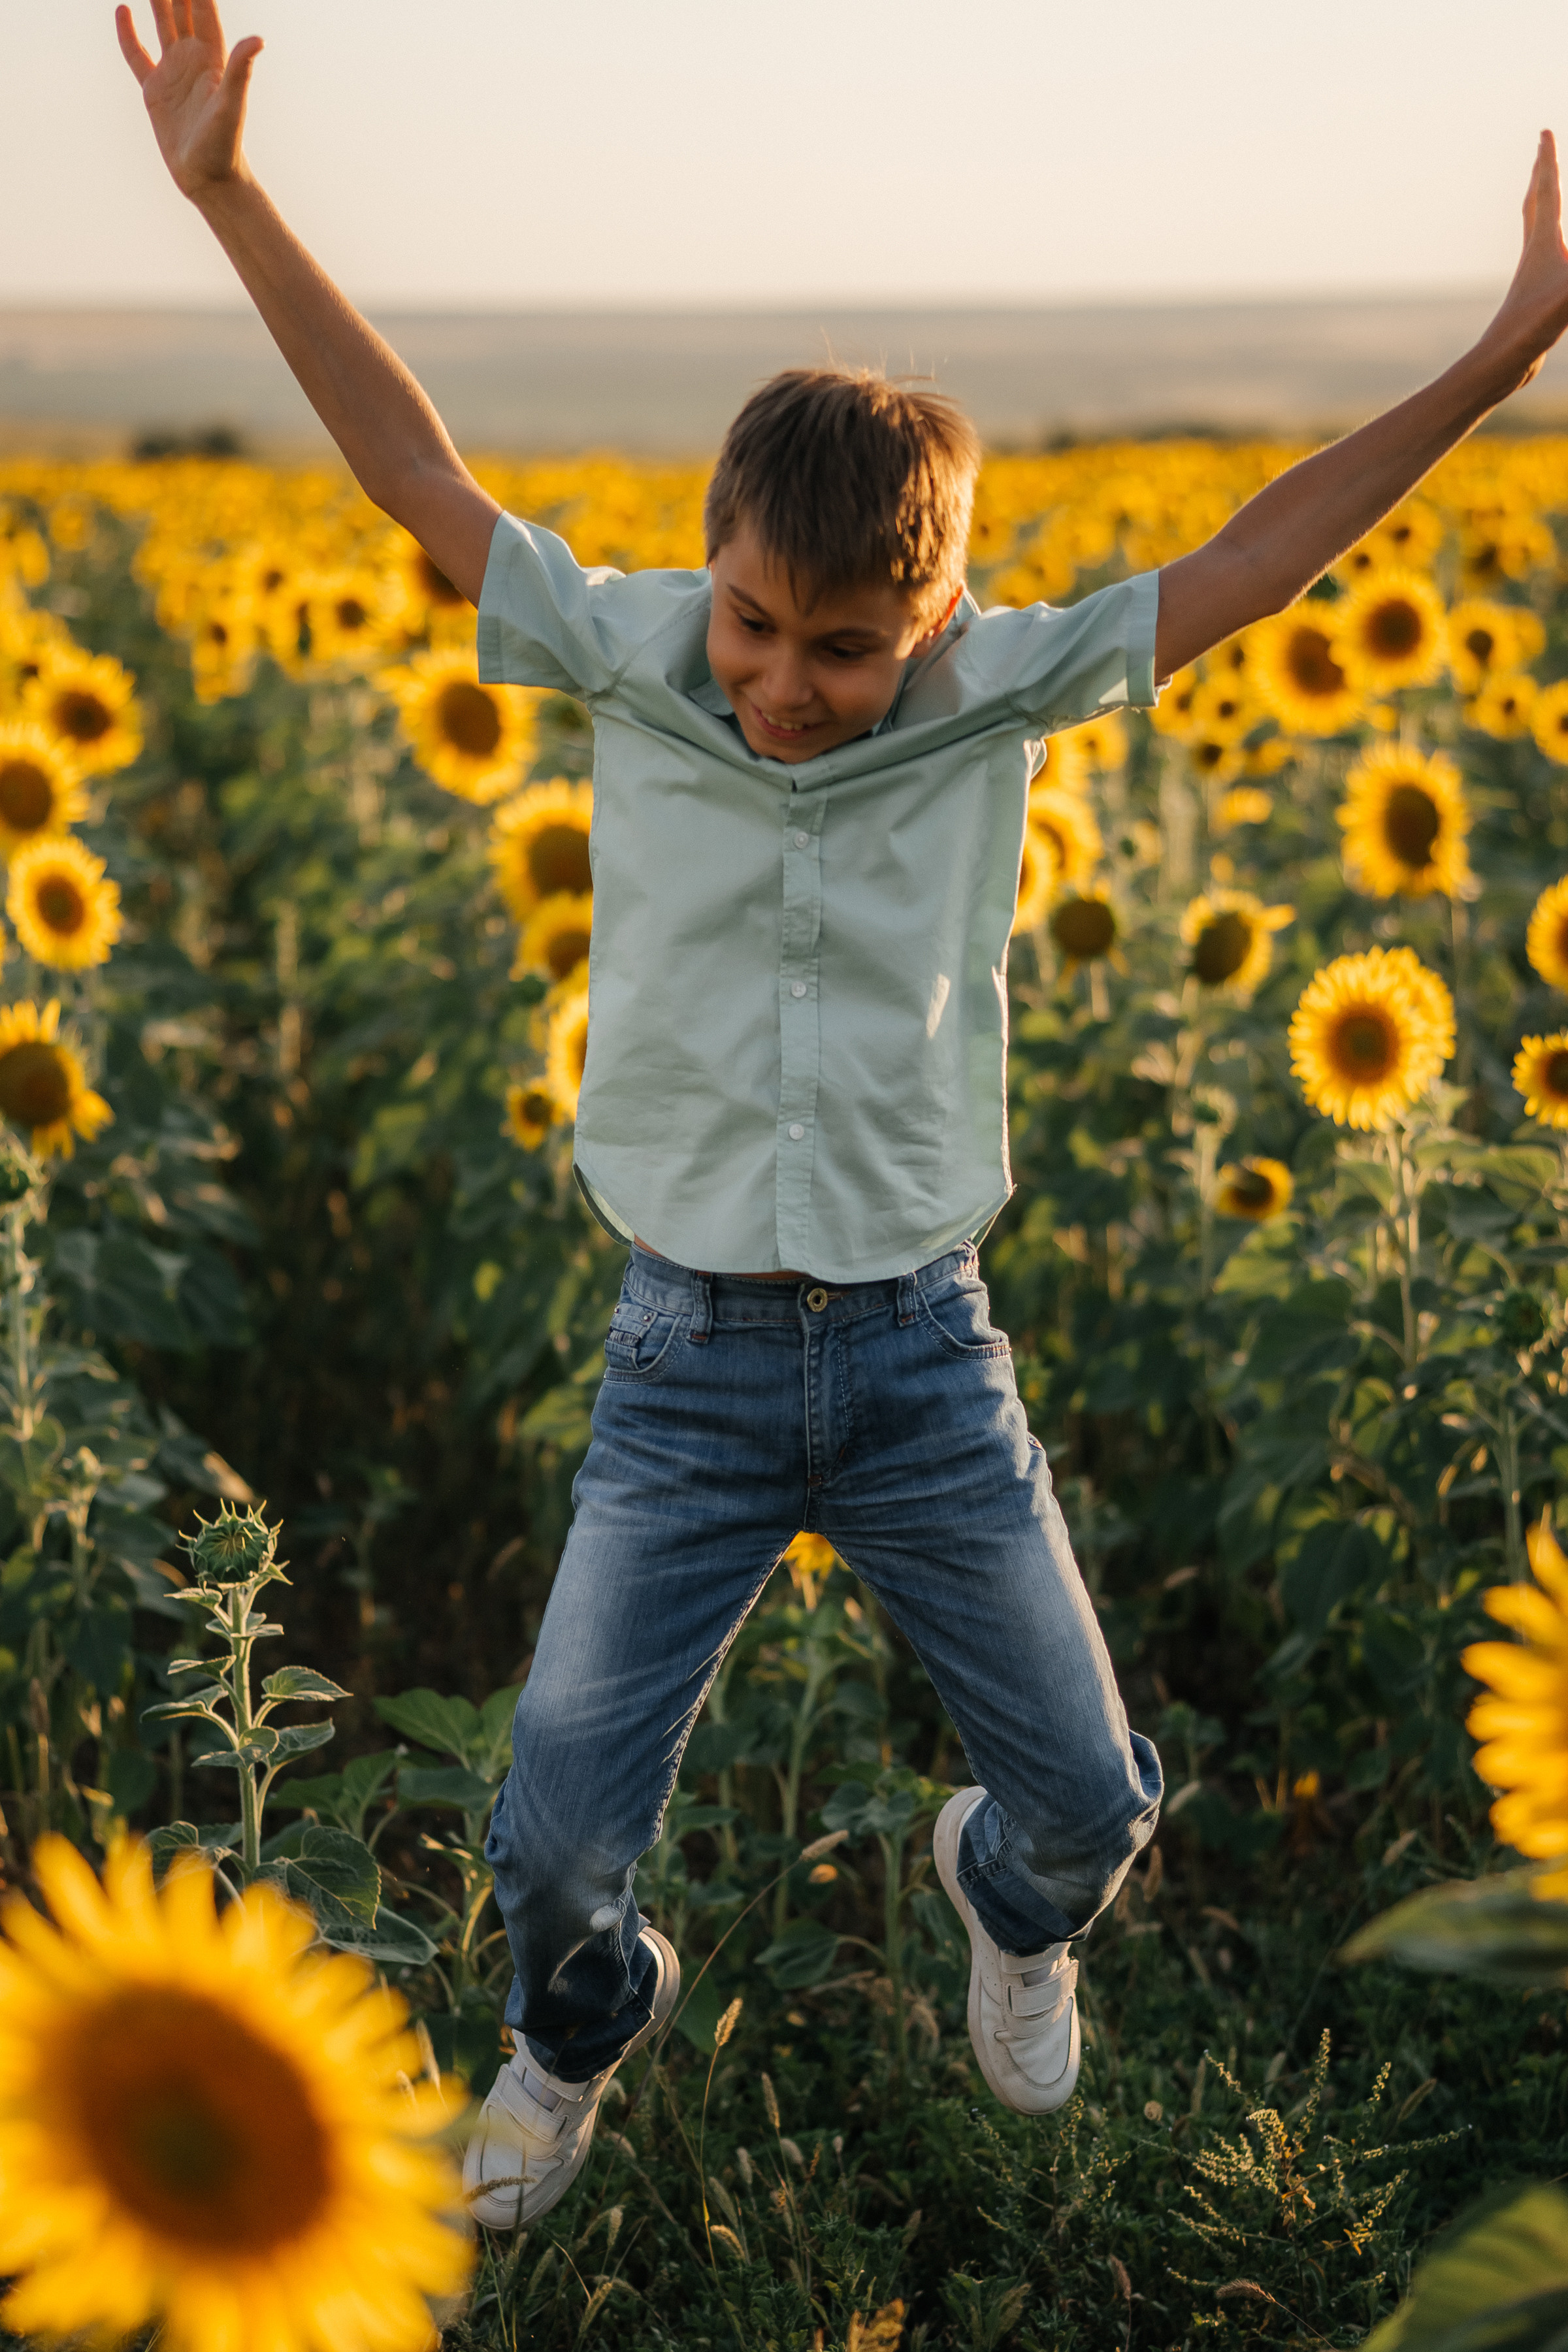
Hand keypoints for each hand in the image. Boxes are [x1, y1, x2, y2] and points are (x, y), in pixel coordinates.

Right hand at [115, 0, 262, 201]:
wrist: (209, 179)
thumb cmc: (225, 146)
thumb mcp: (232, 106)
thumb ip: (241, 70)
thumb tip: (258, 39)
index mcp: (213, 58)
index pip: (203, 8)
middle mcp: (193, 59)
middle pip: (182, 9)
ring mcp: (173, 72)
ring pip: (162, 23)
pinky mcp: (155, 90)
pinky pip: (137, 54)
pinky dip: (128, 33)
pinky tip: (123, 10)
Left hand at [1485, 131, 1567, 388]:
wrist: (1501, 364)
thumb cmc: (1530, 329)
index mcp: (1542, 245)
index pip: (1547, 192)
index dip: (1547, 161)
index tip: (1543, 131)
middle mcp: (1533, 253)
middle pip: (1535, 203)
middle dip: (1542, 174)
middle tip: (1542, 150)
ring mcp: (1531, 273)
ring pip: (1535, 228)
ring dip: (1541, 204)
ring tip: (1544, 191)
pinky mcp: (1533, 293)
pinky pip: (1543, 252)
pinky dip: (1547, 238)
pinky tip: (1550, 250)